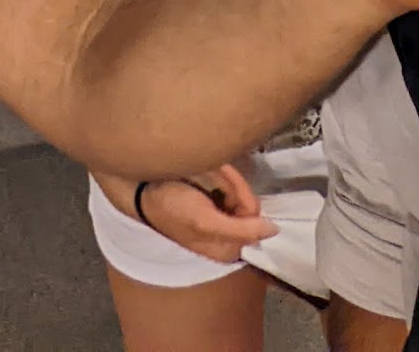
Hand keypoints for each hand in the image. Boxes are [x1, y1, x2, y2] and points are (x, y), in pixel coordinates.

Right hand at [102, 165, 275, 263]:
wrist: (144, 190)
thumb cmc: (170, 206)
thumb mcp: (204, 221)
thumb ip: (241, 229)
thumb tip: (275, 231)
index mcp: (227, 248)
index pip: (255, 220)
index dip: (242, 197)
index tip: (225, 182)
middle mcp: (228, 235)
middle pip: (249, 203)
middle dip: (232, 184)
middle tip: (214, 173)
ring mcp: (223, 218)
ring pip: (241, 190)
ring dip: (225, 176)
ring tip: (209, 170)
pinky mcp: (217, 202)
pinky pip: (231, 184)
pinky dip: (222, 173)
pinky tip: (209, 170)